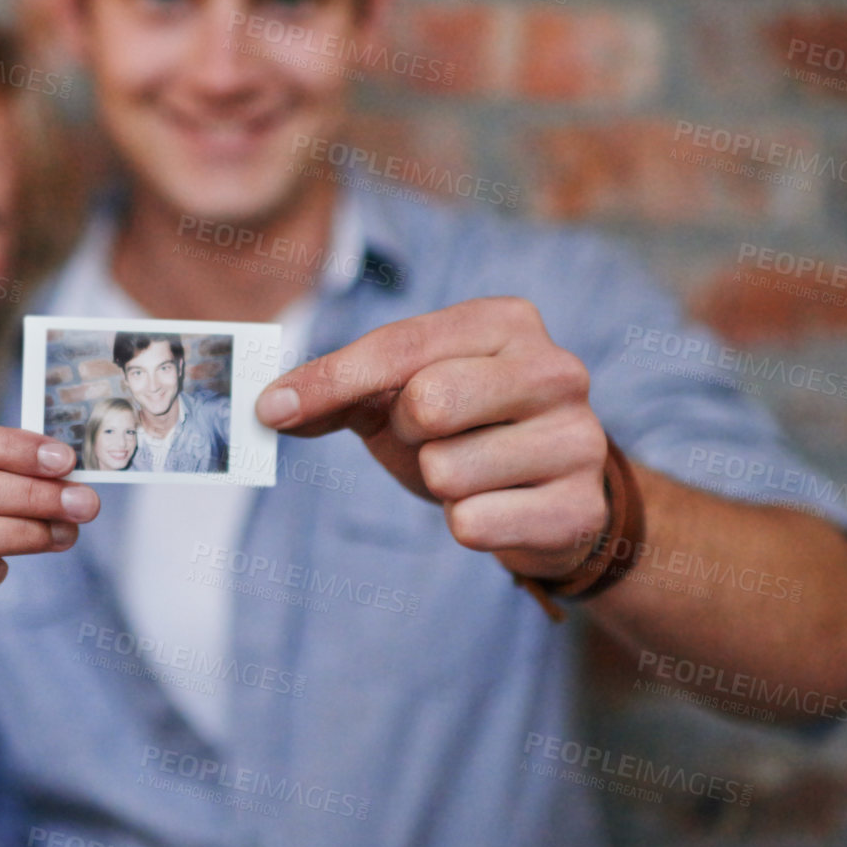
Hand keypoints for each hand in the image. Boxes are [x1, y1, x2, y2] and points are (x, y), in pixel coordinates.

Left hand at [255, 297, 607, 579]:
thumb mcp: (402, 394)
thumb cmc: (467, 427)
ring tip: (473, 471)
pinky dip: (466, 524)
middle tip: (432, 438)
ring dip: (439, 483)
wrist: (555, 492)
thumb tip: (268, 409)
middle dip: (408, 433)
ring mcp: (578, 439)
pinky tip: (500, 506)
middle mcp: (554, 370)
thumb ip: (337, 390)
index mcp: (506, 322)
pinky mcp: (578, 509)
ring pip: (446, 471)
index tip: (271, 408)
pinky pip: (471, 523)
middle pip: (427, 403)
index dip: (329, 380)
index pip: (400, 345)